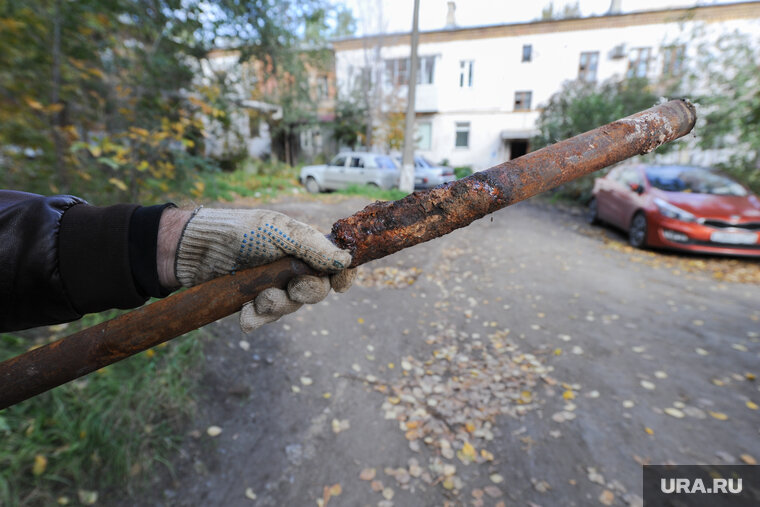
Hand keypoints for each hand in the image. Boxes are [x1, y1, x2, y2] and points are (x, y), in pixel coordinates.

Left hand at [171, 208, 354, 330]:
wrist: (192, 251)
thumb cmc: (237, 232)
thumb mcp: (276, 231)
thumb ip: (310, 246)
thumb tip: (345, 259)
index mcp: (302, 246)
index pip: (334, 264)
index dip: (342, 276)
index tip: (342, 285)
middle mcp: (290, 268)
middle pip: (316, 291)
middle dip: (305, 293)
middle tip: (293, 288)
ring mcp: (272, 286)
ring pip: (290, 308)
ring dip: (276, 305)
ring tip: (258, 298)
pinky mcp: (252, 303)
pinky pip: (265, 319)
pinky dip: (256, 318)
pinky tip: (245, 314)